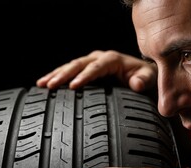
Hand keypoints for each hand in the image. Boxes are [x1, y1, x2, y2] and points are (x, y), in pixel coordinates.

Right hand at [36, 50, 156, 90]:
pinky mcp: (84, 69)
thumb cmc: (144, 77)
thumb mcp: (148, 78)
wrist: (141, 76)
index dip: (84, 76)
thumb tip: (136, 84)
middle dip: (63, 75)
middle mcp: (98, 58)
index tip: (72, 86)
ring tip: (42, 84)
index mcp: (112, 59)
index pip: (95, 67)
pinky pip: (68, 71)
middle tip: (51, 85)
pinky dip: (56, 76)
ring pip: (69, 66)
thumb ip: (144, 80)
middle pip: (78, 65)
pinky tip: (44, 84)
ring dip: (55, 75)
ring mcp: (89, 63)